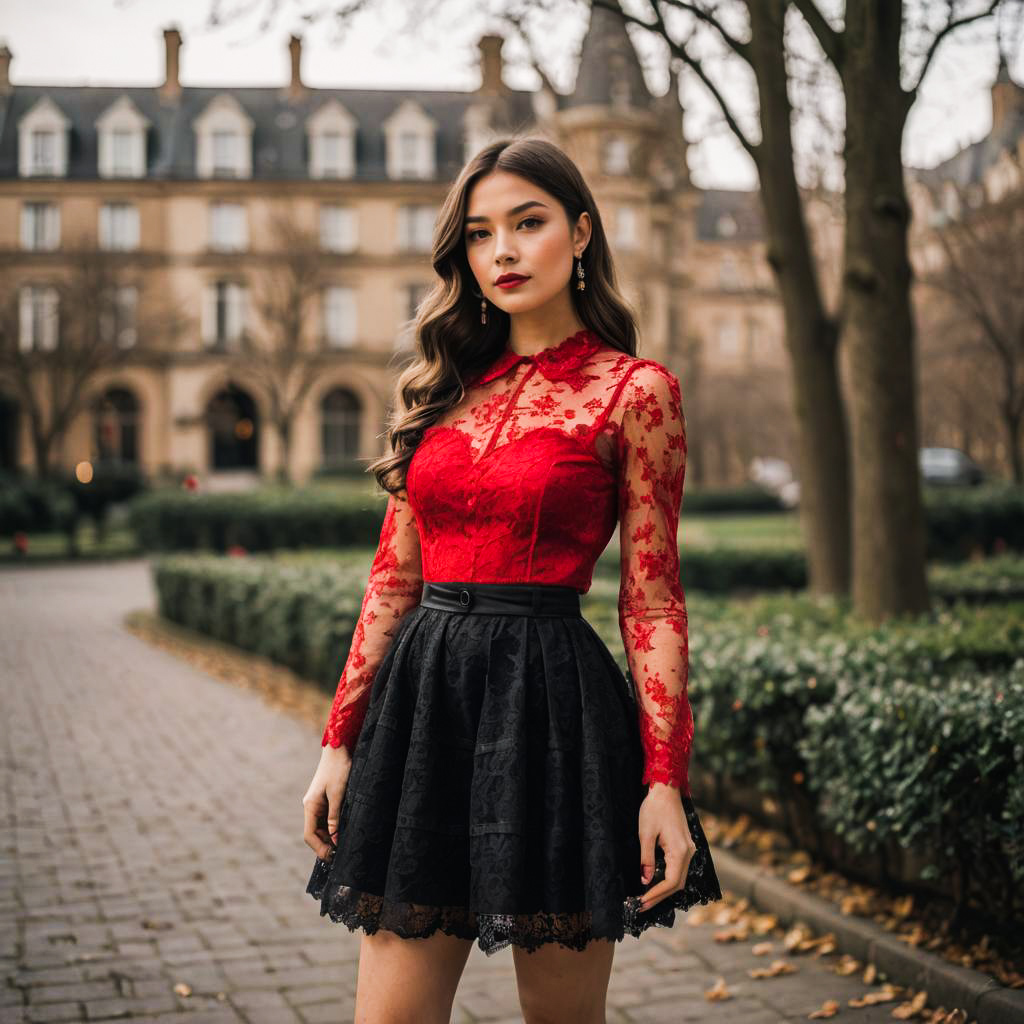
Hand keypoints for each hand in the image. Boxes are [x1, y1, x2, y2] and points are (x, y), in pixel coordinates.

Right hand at [302, 744, 352, 861]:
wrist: (338, 749)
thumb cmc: (338, 769)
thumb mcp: (338, 794)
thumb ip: (335, 817)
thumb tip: (334, 839)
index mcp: (310, 806)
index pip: (309, 835)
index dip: (319, 849)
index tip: (332, 856)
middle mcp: (310, 807)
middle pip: (314, 833)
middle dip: (324, 845)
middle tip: (340, 854)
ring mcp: (317, 804)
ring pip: (320, 828)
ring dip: (328, 838)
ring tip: (342, 846)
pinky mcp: (324, 800)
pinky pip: (325, 819)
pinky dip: (332, 828)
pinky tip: (342, 832)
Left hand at [637, 782, 695, 911]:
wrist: (666, 789)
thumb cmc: (654, 808)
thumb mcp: (645, 833)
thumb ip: (646, 858)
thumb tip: (646, 880)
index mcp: (680, 850)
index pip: (671, 882)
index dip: (656, 894)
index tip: (641, 901)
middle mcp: (689, 852)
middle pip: (677, 883)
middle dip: (660, 896)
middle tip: (642, 905)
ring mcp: (689, 849)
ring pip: (680, 877)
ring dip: (664, 889)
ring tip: (647, 898)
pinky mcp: (686, 846)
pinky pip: (679, 868)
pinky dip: (669, 879)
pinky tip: (656, 883)